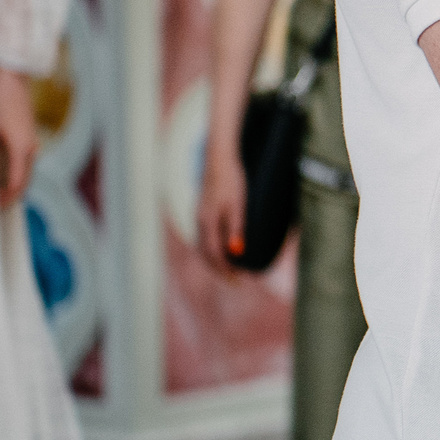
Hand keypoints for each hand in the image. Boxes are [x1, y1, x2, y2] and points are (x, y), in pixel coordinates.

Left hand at [0, 69, 38, 209]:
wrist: (13, 76)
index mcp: (22, 148)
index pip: (16, 185)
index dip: (4, 200)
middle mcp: (31, 148)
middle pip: (23, 181)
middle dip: (10, 197)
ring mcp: (31, 141)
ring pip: (24, 171)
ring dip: (12, 185)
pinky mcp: (27, 135)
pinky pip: (23, 161)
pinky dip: (13, 173)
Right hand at [197, 143, 248, 271]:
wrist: (219, 158)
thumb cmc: (232, 180)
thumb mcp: (238, 204)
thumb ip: (236, 227)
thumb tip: (236, 251)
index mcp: (208, 222)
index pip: (215, 255)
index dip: (227, 270)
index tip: (240, 281)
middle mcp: (200, 222)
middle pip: (206, 254)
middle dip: (220, 270)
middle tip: (235, 282)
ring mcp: (199, 216)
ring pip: (203, 247)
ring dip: (214, 261)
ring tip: (228, 271)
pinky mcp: (202, 211)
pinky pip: (203, 237)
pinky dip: (211, 250)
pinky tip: (220, 250)